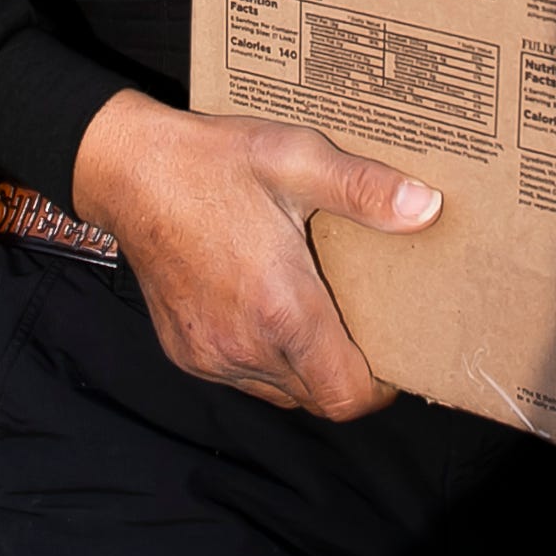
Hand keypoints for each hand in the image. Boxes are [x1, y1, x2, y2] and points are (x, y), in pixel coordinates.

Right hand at [66, 90, 438, 419]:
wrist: (127, 170)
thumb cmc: (215, 163)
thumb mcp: (298, 158)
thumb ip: (365, 189)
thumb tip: (428, 209)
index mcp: (281, 308)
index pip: (346, 396)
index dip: (379, 389)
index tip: (393, 356)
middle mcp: (244, 346)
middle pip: (316, 397)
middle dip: (345, 370)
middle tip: (361, 322)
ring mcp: (209, 355)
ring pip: (280, 392)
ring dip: (304, 366)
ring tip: (316, 310)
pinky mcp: (185, 352)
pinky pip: (242, 377)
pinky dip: (265, 358)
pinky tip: (268, 308)